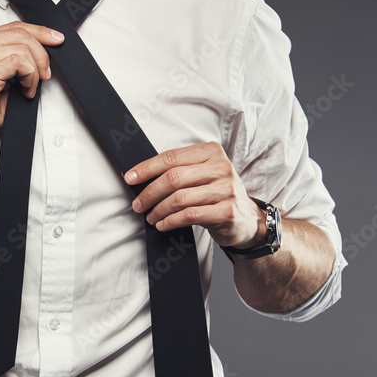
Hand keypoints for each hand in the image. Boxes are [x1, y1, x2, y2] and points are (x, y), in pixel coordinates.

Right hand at [0, 21, 63, 150]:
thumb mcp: (2, 74)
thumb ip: (14, 56)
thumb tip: (43, 48)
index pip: (14, 27)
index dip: (39, 32)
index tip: (56, 40)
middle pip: (20, 33)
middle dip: (41, 53)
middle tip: (45, 74)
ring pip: (22, 48)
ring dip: (34, 70)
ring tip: (29, 87)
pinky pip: (18, 62)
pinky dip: (29, 77)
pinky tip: (25, 90)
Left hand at [123, 141, 265, 248]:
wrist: (247, 219)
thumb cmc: (217, 194)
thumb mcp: (203, 174)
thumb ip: (179, 170)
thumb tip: (141, 176)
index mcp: (211, 152)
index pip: (172, 157)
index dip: (147, 168)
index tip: (130, 178)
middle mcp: (221, 167)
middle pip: (173, 178)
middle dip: (149, 192)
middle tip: (138, 204)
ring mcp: (226, 189)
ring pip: (179, 198)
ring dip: (158, 209)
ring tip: (150, 216)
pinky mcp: (227, 211)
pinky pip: (190, 216)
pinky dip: (170, 221)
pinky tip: (162, 224)